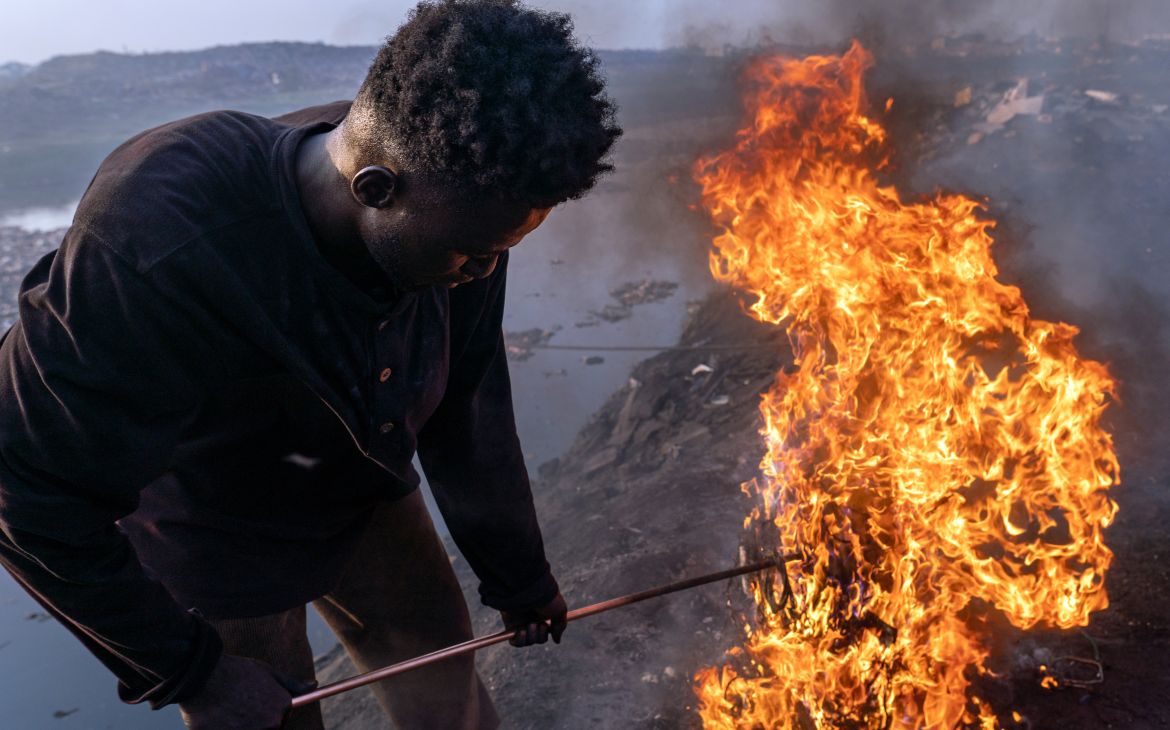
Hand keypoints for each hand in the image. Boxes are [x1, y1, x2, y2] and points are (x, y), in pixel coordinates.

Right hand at [179, 653, 316, 729]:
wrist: (202, 676)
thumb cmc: (236, 672)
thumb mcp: (268, 673)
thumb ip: (292, 685)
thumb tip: (314, 686)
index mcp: (282, 707)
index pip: (280, 719)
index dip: (266, 712)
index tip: (254, 705)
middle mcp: (271, 724)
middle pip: (269, 728)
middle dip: (255, 721)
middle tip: (239, 706)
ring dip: (242, 725)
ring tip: (229, 710)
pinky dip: (229, 728)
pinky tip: (220, 719)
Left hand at [500, 591, 567, 646]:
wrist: (528, 591)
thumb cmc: (546, 599)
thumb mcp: (560, 611)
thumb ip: (560, 626)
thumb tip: (557, 641)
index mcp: (542, 615)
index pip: (544, 632)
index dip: (545, 633)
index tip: (547, 625)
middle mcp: (531, 619)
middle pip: (537, 639)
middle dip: (540, 635)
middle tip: (540, 624)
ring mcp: (520, 622)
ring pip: (527, 641)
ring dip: (531, 636)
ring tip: (530, 624)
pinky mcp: (509, 625)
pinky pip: (515, 642)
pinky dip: (520, 641)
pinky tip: (522, 631)